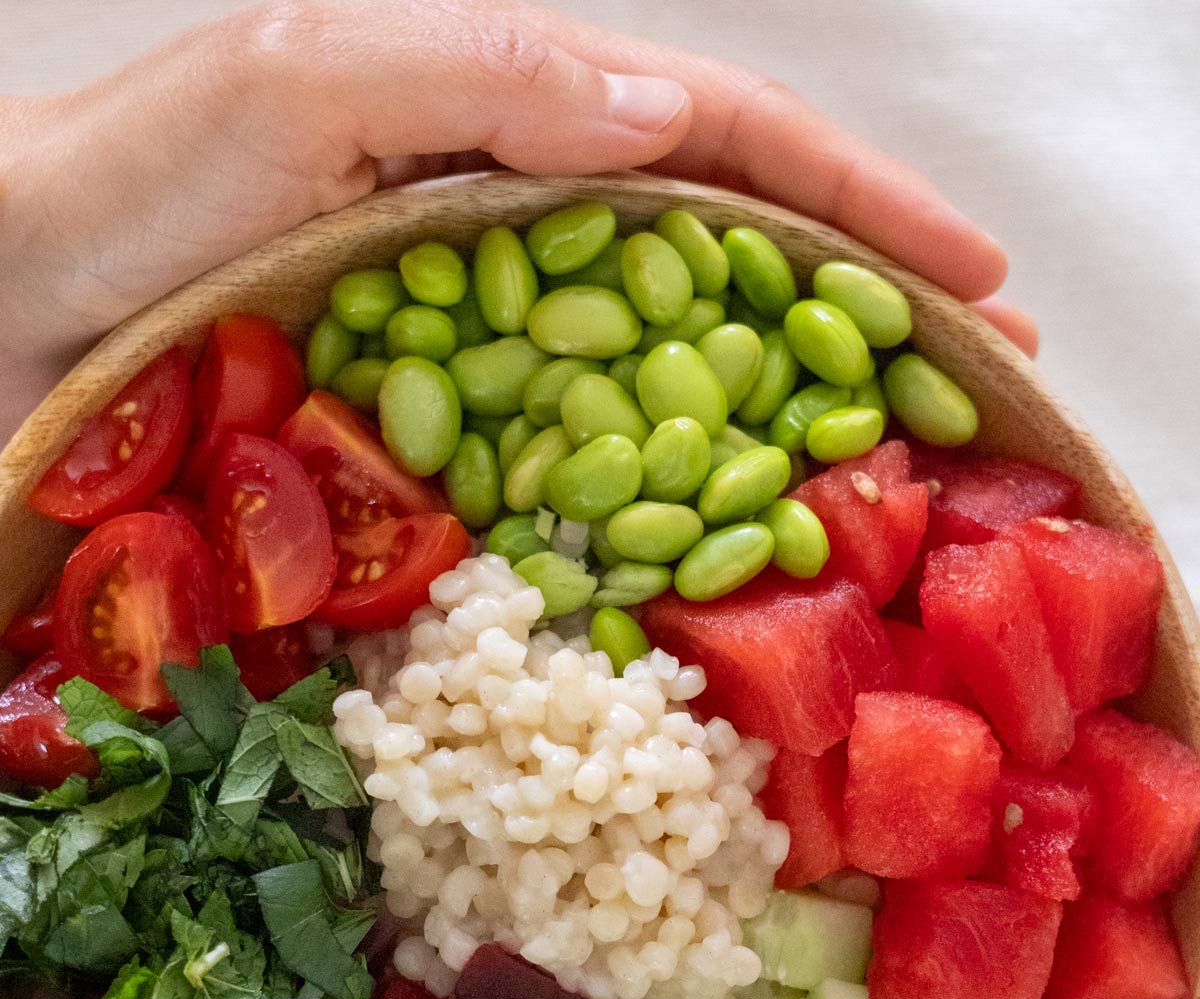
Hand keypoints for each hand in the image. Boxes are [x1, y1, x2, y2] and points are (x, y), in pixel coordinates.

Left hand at [0, 0, 1035, 439]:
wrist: (9, 318)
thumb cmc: (124, 191)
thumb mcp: (293, 83)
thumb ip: (472, 79)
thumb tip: (669, 117)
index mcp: (500, 126)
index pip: (721, 149)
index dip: (857, 211)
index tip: (973, 280)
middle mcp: (510, 238)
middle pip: (726, 266)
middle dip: (863, 315)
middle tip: (983, 384)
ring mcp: (478, 353)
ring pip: (670, 375)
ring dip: (790, 419)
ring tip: (900, 473)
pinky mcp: (435, 449)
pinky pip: (578, 474)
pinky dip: (665, 503)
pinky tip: (728, 545)